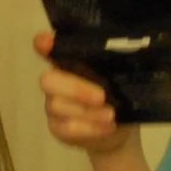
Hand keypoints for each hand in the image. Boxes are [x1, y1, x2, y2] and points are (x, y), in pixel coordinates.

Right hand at [35, 29, 132, 154]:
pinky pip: (67, 128)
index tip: (47, 42)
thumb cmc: (117, 93)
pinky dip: (89, 128)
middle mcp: (56, 81)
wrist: (117, 128)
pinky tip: (107, 127)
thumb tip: (127, 53)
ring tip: (111, 115)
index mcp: (69, 61)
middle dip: (75, 89)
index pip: (48, 48)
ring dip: (87, 112)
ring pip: (58, 106)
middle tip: (101, 97)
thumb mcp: (120, 76)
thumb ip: (116, 64)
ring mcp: (53, 105)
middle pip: (48, 80)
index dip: (43, 44)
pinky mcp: (57, 127)